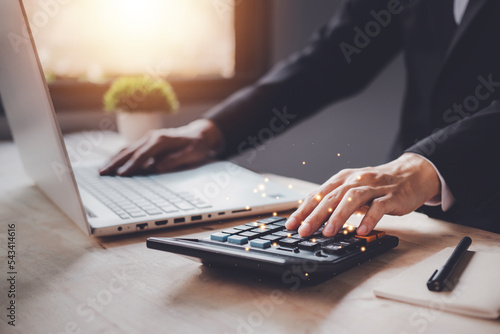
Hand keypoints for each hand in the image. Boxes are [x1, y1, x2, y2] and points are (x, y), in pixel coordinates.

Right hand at [99, 119, 223, 175]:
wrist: (199, 133)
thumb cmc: (197, 145)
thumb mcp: (192, 154)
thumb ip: (175, 160)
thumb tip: (158, 167)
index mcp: (162, 140)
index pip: (143, 155)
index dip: (132, 165)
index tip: (122, 175)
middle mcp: (152, 137)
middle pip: (130, 151)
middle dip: (115, 163)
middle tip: (102, 173)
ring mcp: (148, 138)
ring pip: (127, 149)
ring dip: (114, 159)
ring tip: (102, 170)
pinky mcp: (147, 141)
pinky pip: (131, 149)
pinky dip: (120, 156)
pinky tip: (112, 164)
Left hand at [285, 153, 440, 236]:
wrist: (411, 174)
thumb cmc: (378, 185)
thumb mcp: (353, 189)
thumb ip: (336, 201)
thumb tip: (313, 220)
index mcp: (343, 179)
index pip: (318, 194)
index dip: (303, 210)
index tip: (291, 225)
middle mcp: (356, 180)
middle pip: (332, 197)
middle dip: (316, 215)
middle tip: (304, 231)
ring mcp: (374, 187)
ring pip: (352, 199)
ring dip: (338, 216)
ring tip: (328, 232)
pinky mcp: (391, 196)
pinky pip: (378, 207)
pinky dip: (369, 219)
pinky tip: (361, 231)